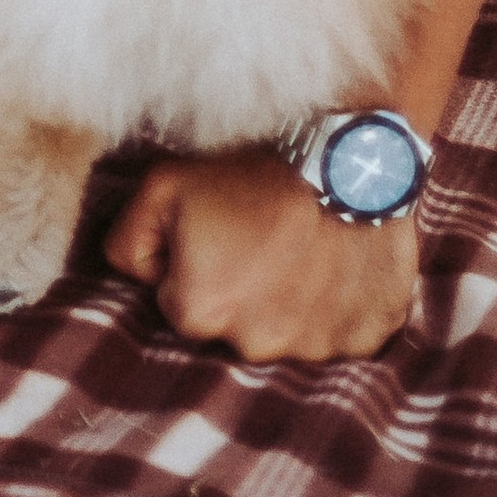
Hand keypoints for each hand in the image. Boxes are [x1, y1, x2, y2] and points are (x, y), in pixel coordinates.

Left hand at [103, 147, 420, 362]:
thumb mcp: (164, 183)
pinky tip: (342, 261)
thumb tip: (136, 276)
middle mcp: (257, 344)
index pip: (182, 303)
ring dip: (296, 298)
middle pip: (238, 324)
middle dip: (246, 288)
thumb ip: (128, 240)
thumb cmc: (253, 163)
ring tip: (307, 242)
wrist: (348, 149)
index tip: (225, 231)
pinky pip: (348, 333)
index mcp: (200, 313)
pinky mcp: (368, 335)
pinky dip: (344, 305)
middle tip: (267, 234)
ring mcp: (318, 346)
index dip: (199, 263)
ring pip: (294, 330)